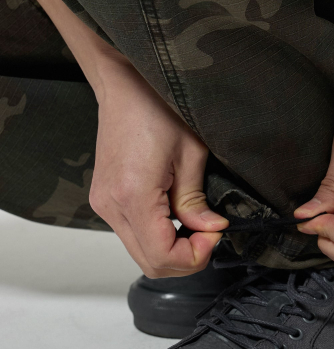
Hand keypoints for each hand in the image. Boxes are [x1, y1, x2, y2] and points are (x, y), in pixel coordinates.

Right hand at [89, 61, 227, 277]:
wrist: (125, 86)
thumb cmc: (157, 107)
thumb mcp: (191, 153)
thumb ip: (196, 200)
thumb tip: (210, 230)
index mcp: (133, 195)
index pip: (162, 256)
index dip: (195, 257)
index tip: (214, 235)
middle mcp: (112, 206)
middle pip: (150, 263)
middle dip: (186, 259)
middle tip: (209, 234)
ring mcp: (105, 204)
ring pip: (142, 253)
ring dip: (173, 250)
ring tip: (196, 224)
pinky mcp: (106, 200)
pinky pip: (134, 235)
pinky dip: (159, 237)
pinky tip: (176, 217)